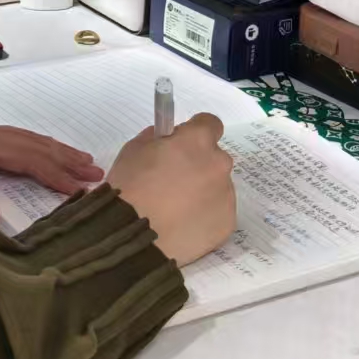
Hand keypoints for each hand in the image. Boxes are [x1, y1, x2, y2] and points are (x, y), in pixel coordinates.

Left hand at [0, 111, 103, 225]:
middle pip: (32, 144)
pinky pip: (13, 138)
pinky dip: (35, 145)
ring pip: (24, 137)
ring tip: (81, 160)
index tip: (82, 188)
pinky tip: (41, 151)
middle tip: (97, 172)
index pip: (25, 158)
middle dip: (65, 158)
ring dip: (54, 149)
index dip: (54, 173)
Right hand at [106, 114, 236, 265]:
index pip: (210, 124)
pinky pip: (217, 212)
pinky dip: (204, 215)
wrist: (133, 234)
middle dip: (198, 164)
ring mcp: (226, 196)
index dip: (195, 132)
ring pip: (216, 186)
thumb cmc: (130, 186)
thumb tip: (167, 140)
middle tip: (173, 181)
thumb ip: (156, 138)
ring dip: (202, 190)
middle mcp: (219, 164)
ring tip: (175, 208)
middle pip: (214, 158)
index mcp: (197, 141)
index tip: (182, 144)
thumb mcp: (134, 149)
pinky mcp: (227, 224)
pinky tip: (182, 224)